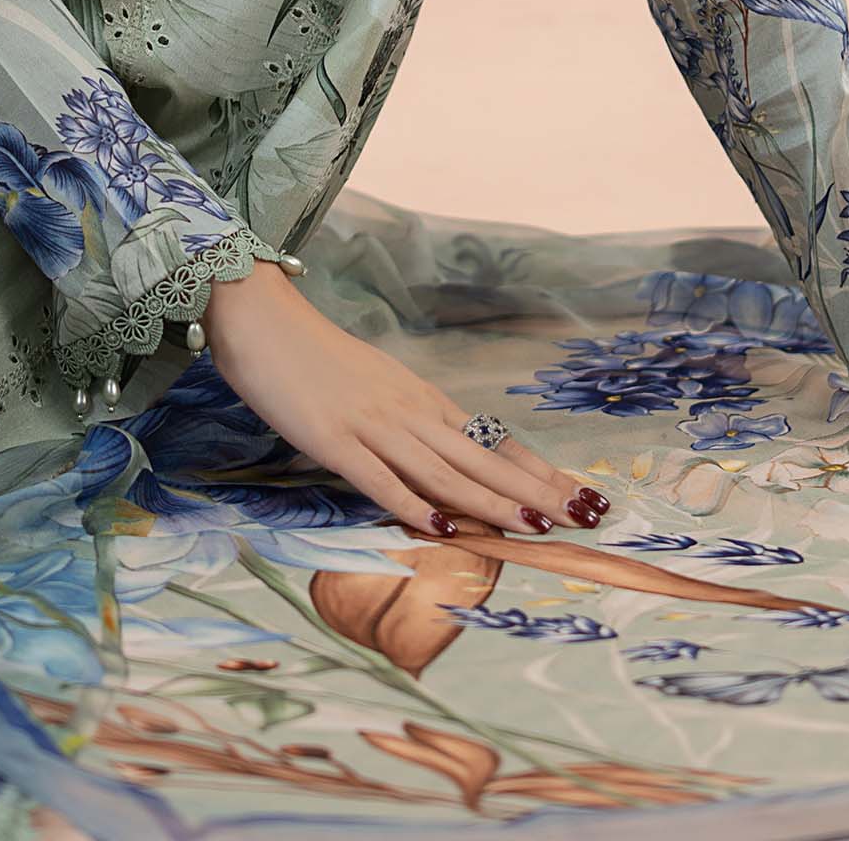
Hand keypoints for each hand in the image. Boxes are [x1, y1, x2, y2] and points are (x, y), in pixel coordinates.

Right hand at [201, 260, 607, 539]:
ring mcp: (373, 425)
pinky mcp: (334, 439)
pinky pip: (379, 477)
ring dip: (490, 502)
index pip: (491, 440)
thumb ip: (408, 423)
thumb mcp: (376, 386)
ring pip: (443, 470)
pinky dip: (412, 504)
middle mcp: (409, 411)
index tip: (578, 493)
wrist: (264, 321)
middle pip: (481, 458)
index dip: (536, 470)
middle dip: (535, 491)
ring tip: (534, 527)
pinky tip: (439, 528)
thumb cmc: (315, 358)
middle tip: (583, 517)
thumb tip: (444, 463)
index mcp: (421, 399)